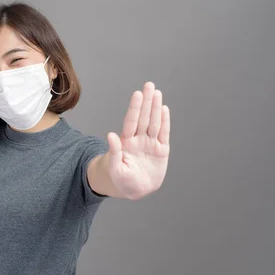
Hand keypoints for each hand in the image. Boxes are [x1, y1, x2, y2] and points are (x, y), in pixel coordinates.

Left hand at [106, 82, 169, 199]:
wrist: (133, 189)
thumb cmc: (120, 178)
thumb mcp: (114, 167)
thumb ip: (114, 151)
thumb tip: (110, 135)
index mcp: (126, 142)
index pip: (131, 121)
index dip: (135, 108)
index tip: (138, 94)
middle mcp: (139, 139)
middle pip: (144, 117)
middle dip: (147, 102)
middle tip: (149, 85)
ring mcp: (150, 144)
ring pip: (154, 122)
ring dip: (156, 108)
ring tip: (157, 93)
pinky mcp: (161, 151)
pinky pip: (164, 134)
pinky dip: (164, 122)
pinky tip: (164, 109)